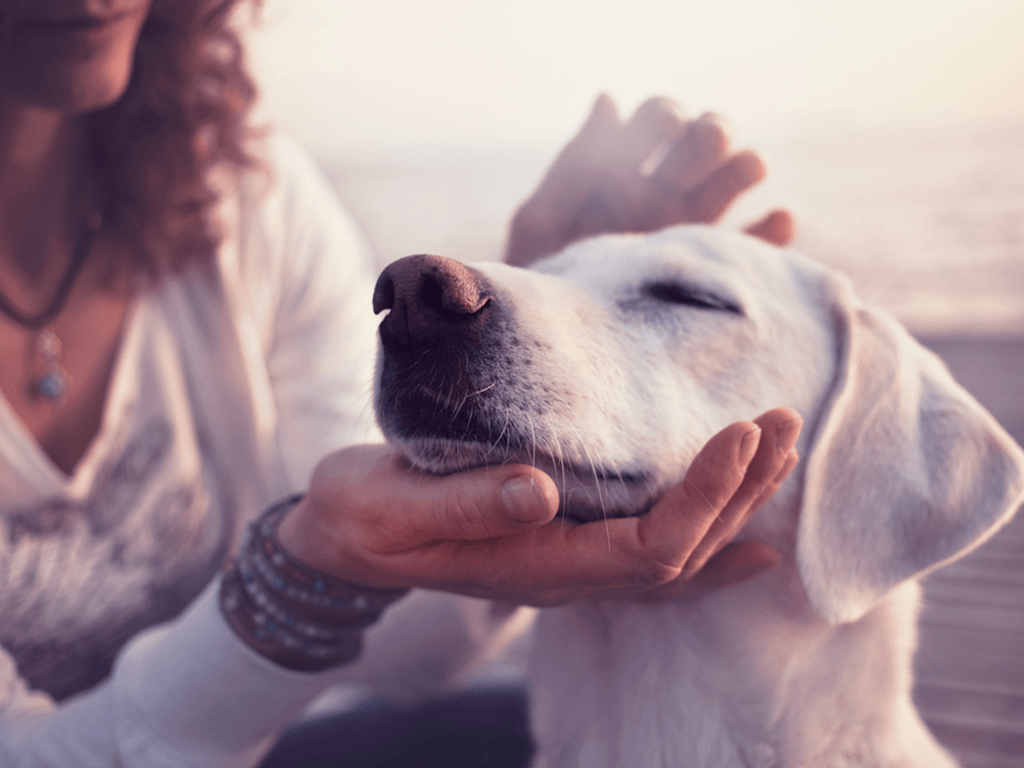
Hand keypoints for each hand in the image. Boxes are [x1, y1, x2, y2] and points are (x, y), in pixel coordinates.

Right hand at [277, 408, 800, 606]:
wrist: (344, 537)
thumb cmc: (364, 517)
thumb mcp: (395, 506)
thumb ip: (465, 504)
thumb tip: (540, 490)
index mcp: (537, 566)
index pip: (649, 547)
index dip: (703, 496)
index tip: (740, 432)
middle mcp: (568, 573)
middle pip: (683, 551)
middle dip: (740, 489)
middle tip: (783, 421)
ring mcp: (571, 562)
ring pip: (678, 551)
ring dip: (735, 502)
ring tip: (779, 449)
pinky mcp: (565, 539)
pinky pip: (655, 553)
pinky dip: (709, 540)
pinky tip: (751, 536)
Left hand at [505, 94, 794, 267]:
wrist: (560, 350)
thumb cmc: (540, 284)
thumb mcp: (542, 222)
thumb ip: (574, 166)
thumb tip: (609, 99)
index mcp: (622, 174)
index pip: (656, 122)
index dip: (665, 115)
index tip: (666, 125)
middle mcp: (663, 195)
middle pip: (703, 144)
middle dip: (711, 132)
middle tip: (710, 140)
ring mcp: (691, 232)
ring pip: (733, 182)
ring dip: (745, 166)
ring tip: (749, 167)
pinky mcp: (714, 273)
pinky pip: (756, 248)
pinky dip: (773, 231)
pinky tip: (778, 219)